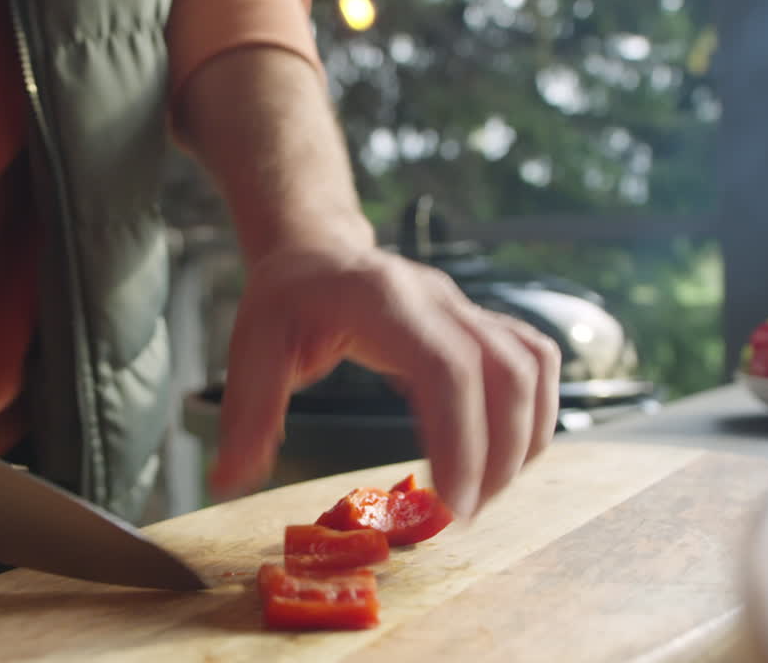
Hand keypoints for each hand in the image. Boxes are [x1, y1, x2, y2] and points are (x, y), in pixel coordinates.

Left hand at [208, 243, 560, 520]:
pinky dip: (537, 411)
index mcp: (382, 301)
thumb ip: (248, 413)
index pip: (447, 367)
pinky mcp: (480, 322)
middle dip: (498, 456)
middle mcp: (437, 299)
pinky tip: (509, 452)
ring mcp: (466, 307)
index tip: (452, 504)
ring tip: (486, 492)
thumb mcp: (250, 346)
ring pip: (531, 367)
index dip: (461, 438)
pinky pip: (536, 360)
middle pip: (505, 374)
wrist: (316, 251)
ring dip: (524, 439)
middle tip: (463, 515)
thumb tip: (230, 480)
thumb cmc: (287, 299)